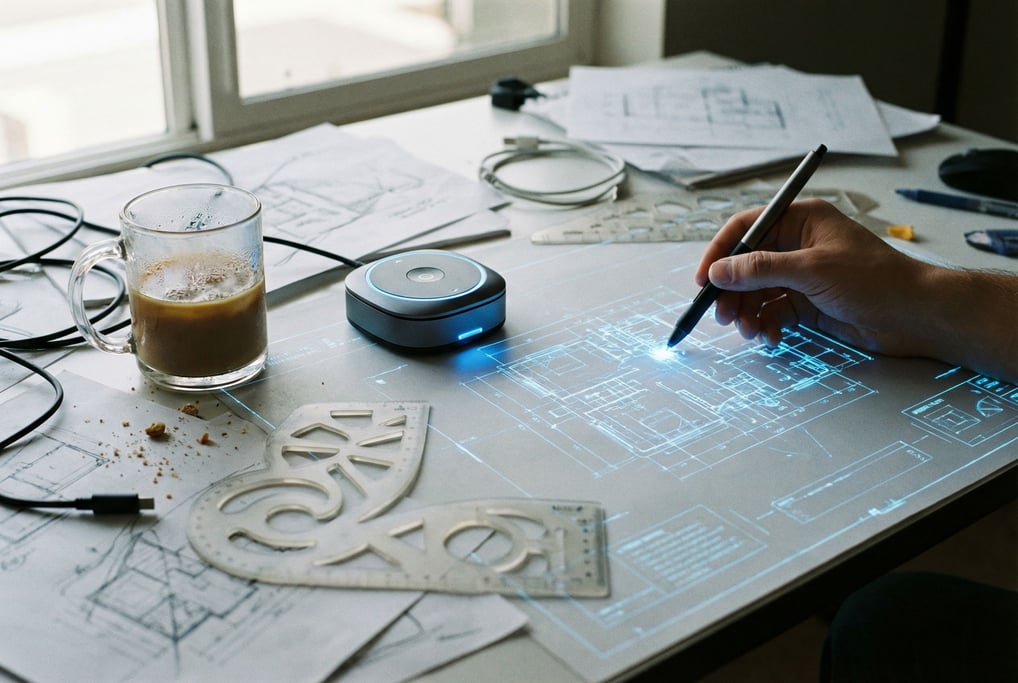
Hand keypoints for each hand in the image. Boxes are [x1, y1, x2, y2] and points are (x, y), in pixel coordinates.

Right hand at [695, 199, 1017, 381]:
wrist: (916, 316)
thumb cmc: (875, 280)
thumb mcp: (813, 270)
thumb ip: (761, 269)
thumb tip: (719, 271)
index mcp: (800, 220)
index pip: (746, 228)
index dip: (720, 252)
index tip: (703, 280)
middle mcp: (797, 245)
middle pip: (746, 264)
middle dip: (731, 291)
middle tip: (722, 316)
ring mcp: (802, 275)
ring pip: (757, 292)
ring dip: (747, 312)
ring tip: (749, 331)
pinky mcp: (808, 303)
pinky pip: (773, 312)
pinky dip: (766, 325)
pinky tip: (771, 337)